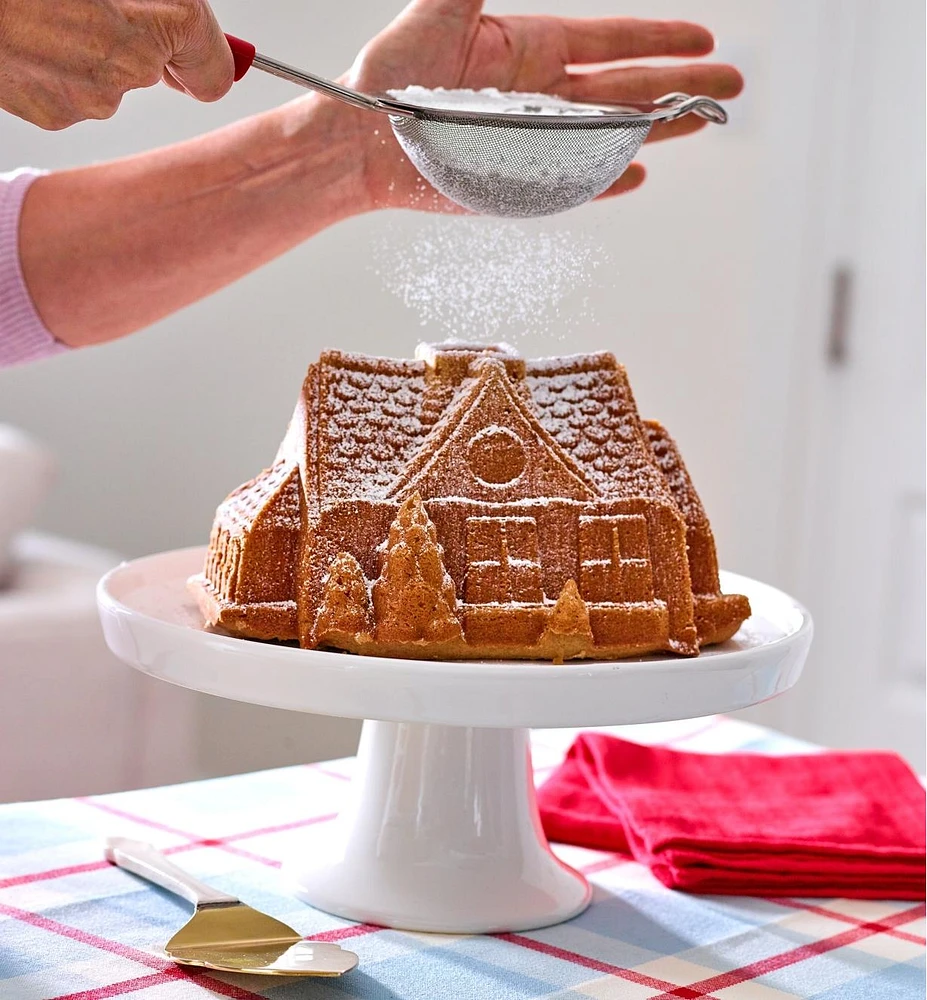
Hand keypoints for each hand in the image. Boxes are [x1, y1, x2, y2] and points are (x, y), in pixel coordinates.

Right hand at [0, 0, 233, 129]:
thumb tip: (187, 29)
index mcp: (156, 22)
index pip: (213, 64)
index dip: (209, 59)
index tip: (203, 57)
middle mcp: (130, 71)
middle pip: (152, 66)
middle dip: (134, 37)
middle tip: (91, 3)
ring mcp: (89, 99)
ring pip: (106, 77)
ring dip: (84, 45)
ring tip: (41, 10)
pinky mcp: (53, 115)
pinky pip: (69, 90)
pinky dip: (51, 64)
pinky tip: (22, 32)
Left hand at [344, 0, 742, 211]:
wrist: (357, 137)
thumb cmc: (388, 72)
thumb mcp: (440, 7)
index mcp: (534, 48)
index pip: (612, 42)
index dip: (661, 38)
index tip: (705, 37)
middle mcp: (542, 97)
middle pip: (628, 90)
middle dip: (681, 85)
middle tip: (731, 86)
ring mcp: (534, 142)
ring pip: (612, 135)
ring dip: (659, 130)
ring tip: (703, 123)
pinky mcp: (517, 183)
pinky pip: (573, 184)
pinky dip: (605, 182)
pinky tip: (637, 175)